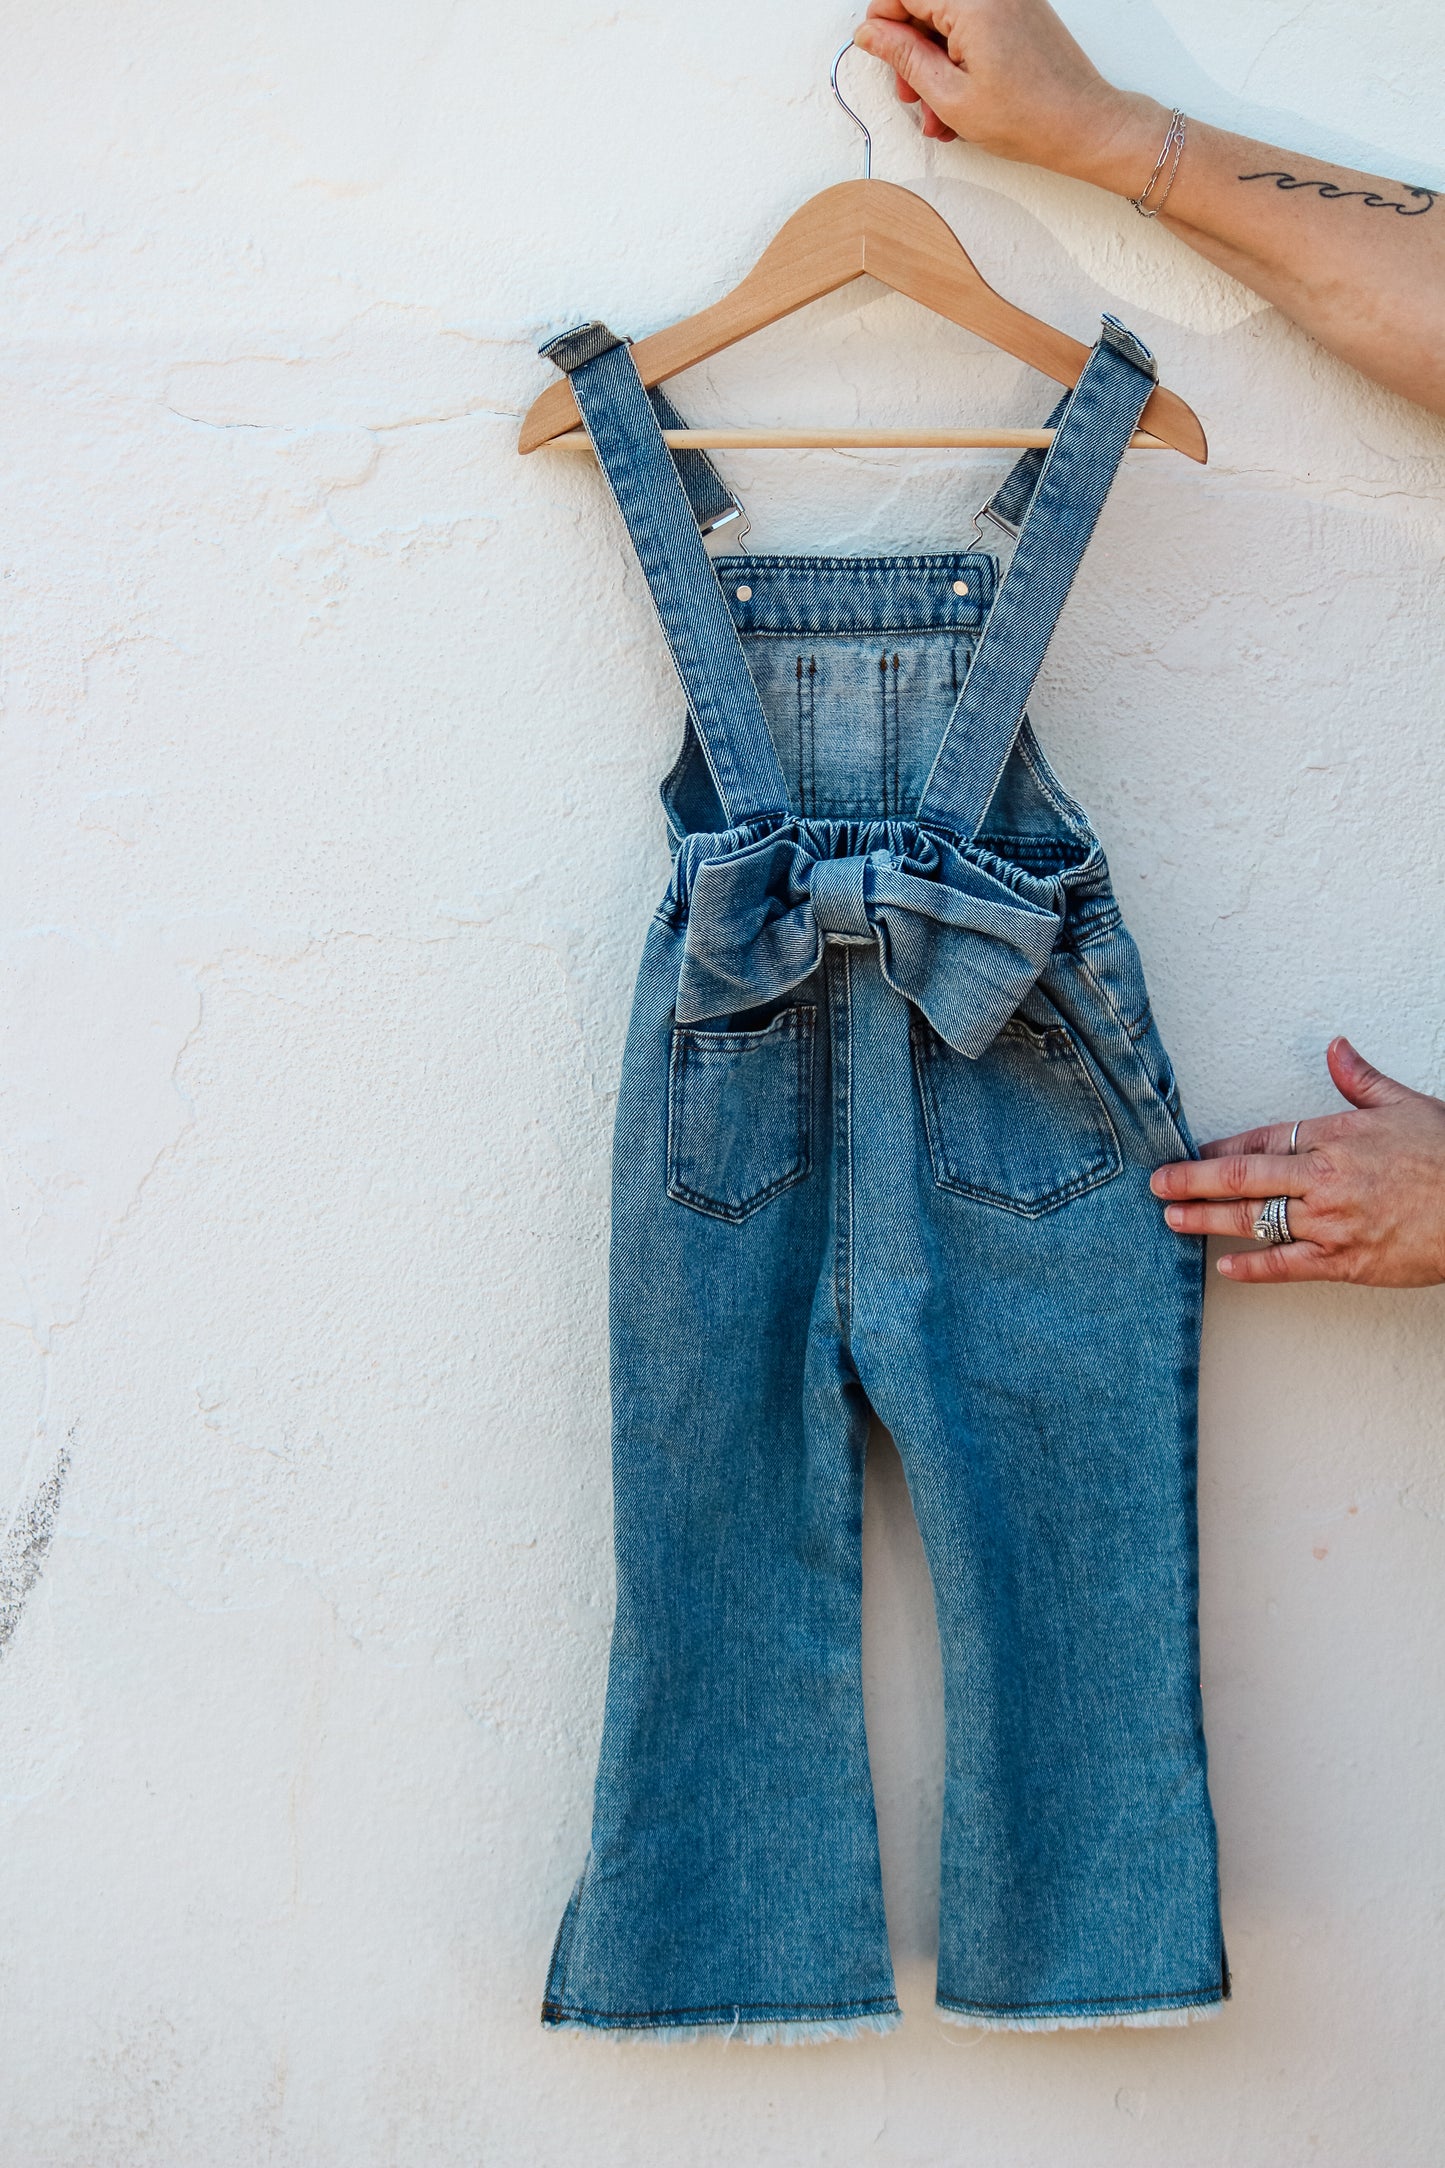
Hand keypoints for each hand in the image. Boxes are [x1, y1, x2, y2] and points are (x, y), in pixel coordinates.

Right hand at [852, 0, 1159, 187]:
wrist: (1083, 125)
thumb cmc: (1028, 117)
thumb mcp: (949, 95)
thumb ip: (904, 57)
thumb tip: (871, 34)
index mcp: (972, 1)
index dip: (883, 20)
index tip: (876, 50)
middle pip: (927, 5)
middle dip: (910, 49)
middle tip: (910, 93)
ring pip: (948, 20)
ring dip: (933, 64)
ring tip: (938, 112)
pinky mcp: (1020, 12)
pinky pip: (974, 26)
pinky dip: (959, 60)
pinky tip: (959, 100)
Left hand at [1150, 1039, 1444, 1286]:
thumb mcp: (1406, 1106)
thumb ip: (1361, 1081)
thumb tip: (1337, 1048)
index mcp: (1334, 1137)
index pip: (1262, 1141)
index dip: (1221, 1149)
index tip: (1192, 1152)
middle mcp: (1324, 1180)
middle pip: (1243, 1179)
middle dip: (1192, 1181)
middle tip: (1157, 1184)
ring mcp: (1331, 1224)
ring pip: (1255, 1221)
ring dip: (1208, 1220)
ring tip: (1173, 1219)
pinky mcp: (1345, 1262)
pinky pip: (1286, 1266)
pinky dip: (1252, 1268)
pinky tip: (1225, 1267)